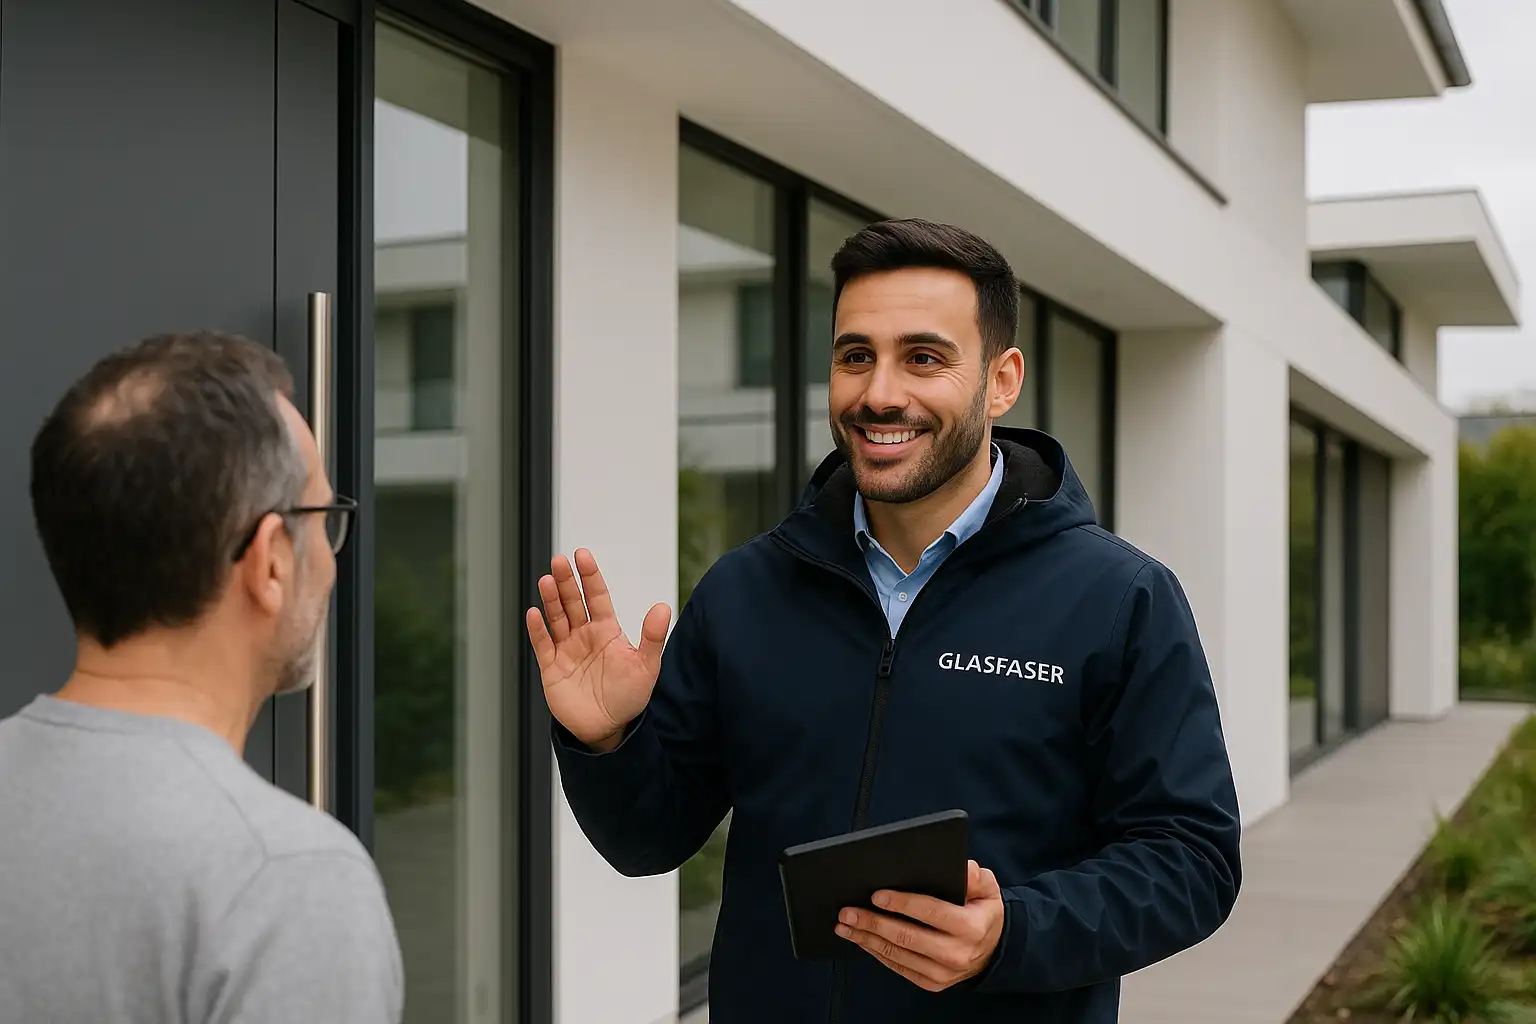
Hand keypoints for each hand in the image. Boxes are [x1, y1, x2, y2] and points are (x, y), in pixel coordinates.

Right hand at [525, 549, 670, 750]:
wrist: (608, 728)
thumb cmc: (629, 696)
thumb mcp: (647, 666)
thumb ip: (653, 637)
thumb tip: (662, 607)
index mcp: (607, 630)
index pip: (597, 596)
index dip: (589, 575)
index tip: (582, 555)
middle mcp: (584, 635)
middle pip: (572, 601)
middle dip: (566, 581)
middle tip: (559, 561)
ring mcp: (566, 649)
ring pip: (556, 618)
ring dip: (551, 599)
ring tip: (547, 580)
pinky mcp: (551, 667)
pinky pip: (543, 644)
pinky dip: (538, 629)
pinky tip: (535, 613)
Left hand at [836, 859, 1005, 991]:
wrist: (992, 950)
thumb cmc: (982, 913)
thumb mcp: (987, 889)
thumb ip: (975, 876)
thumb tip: (962, 867)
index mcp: (971, 927)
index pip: (931, 912)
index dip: (902, 904)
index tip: (877, 896)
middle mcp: (956, 953)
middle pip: (907, 936)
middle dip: (873, 923)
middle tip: (848, 911)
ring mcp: (942, 973)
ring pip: (897, 954)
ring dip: (867, 939)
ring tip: (845, 925)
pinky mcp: (931, 983)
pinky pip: (898, 967)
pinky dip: (876, 952)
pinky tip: (861, 939)